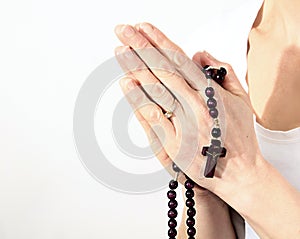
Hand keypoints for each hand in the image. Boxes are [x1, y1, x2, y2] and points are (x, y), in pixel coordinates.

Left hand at [114, 23, 264, 209]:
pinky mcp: (175, 144)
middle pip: (164, 70)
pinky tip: (127, 83)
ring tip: (120, 51)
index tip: (144, 28)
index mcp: (211, 92)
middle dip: (142, 47)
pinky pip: (154, 118)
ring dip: (136, 68)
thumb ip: (223, 73)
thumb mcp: (240, 99)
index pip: (180, 60)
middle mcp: (197, 104)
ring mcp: (185, 124)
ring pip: (156, 90)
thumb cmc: (239, 137)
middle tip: (124, 31)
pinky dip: (139, 99)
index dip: (160, 41)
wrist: (240, 173)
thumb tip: (199, 54)